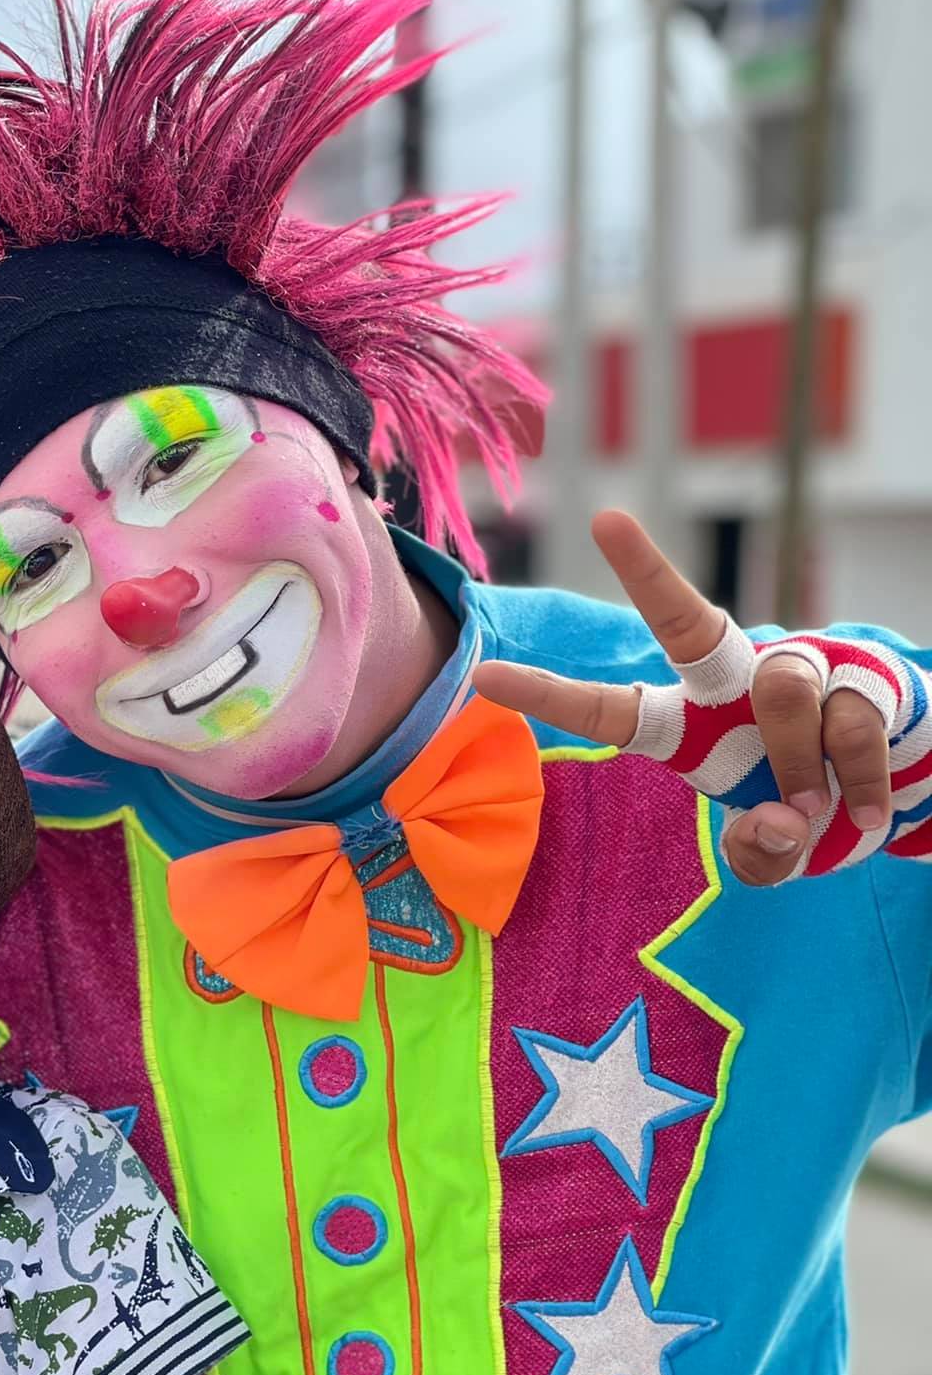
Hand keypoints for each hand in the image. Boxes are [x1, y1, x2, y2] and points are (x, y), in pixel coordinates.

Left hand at [473, 509, 893, 885]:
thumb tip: (774, 821)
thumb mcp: (775, 852)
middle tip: (605, 520)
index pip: (608, 707)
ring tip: (818, 813)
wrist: (899, 784)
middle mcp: (733, 681)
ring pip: (787, 695)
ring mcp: (799, 667)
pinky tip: (870, 813)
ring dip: (804, 770)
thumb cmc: (809, 808)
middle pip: (688, 621)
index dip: (548, 696)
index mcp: (688, 727)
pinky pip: (851, 726)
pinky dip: (861, 784)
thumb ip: (762, 853)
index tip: (484, 676)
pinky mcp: (860, 672)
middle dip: (645, 570)